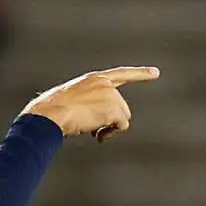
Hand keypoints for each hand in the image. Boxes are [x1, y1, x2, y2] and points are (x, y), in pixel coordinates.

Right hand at [22, 66, 159, 140]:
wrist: (49, 114)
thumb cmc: (52, 111)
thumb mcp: (71, 101)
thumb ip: (88, 104)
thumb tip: (96, 124)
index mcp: (93, 79)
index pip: (121, 74)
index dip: (140, 73)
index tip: (156, 72)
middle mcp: (105, 83)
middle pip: (122, 107)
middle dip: (110, 120)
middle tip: (92, 128)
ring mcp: (110, 94)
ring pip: (123, 117)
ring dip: (110, 128)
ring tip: (90, 129)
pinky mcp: (114, 107)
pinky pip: (122, 126)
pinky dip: (111, 133)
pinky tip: (96, 134)